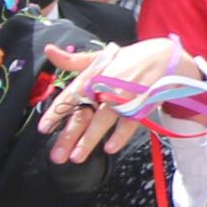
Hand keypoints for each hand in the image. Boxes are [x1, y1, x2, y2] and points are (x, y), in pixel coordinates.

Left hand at [35, 35, 187, 163]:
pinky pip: (128, 122)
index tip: (44, 128)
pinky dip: (120, 135)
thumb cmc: (128, 60)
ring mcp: (123, 97)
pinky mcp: (140, 105)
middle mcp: (105, 87)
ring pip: (103, 120)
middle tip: (58, 155)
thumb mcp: (99, 57)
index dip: (56, 112)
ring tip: (77, 156)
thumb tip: (49, 50)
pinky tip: (110, 148)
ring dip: (90, 139)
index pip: (70, 96)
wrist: (163, 57)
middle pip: (83, 114)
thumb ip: (73, 60)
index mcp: (92, 76)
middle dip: (69, 135)